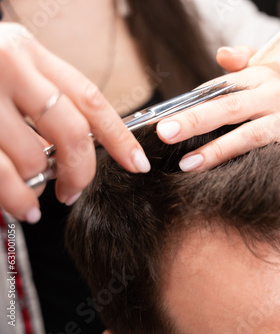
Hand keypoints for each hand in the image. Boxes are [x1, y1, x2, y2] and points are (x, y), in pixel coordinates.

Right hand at [0, 23, 149, 222]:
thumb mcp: (10, 68)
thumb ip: (45, 96)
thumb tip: (86, 145)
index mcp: (27, 52)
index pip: (90, 99)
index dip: (120, 136)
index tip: (137, 163)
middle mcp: (6, 66)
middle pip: (71, 132)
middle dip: (81, 171)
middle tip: (74, 191)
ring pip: (32, 159)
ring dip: (38, 186)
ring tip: (35, 194)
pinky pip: (0, 175)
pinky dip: (16, 199)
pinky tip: (22, 207)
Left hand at [156, 45, 279, 170]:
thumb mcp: (268, 69)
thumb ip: (242, 60)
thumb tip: (221, 54)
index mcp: (264, 76)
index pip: (223, 87)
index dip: (193, 103)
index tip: (165, 116)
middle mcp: (279, 97)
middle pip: (231, 109)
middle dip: (196, 121)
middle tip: (166, 133)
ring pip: (249, 138)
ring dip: (217, 151)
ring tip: (188, 164)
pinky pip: (270, 162)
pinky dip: (246, 171)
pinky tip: (223, 181)